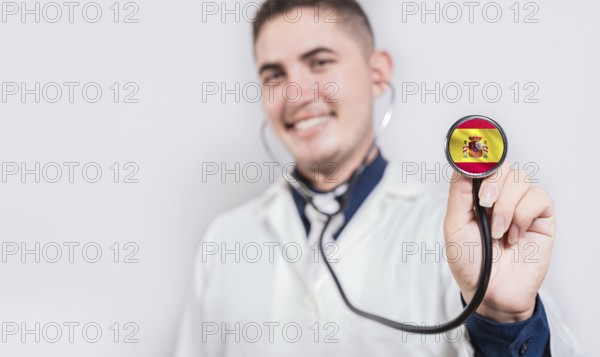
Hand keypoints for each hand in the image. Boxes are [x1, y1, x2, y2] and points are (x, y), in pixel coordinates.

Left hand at [444, 161, 554, 321]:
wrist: (491, 292)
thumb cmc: (470, 262)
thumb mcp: (454, 226)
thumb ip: (459, 193)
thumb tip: (463, 164)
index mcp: (476, 195)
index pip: (482, 164)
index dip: (480, 157)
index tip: (473, 155)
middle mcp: (500, 196)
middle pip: (503, 165)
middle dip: (492, 183)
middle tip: (485, 205)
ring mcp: (522, 205)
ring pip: (520, 178)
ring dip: (506, 206)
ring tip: (498, 232)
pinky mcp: (542, 218)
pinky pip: (538, 196)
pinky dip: (522, 215)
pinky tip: (514, 235)